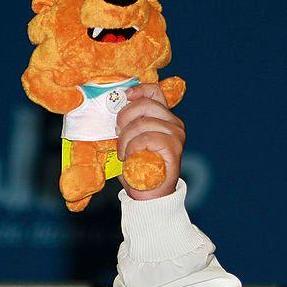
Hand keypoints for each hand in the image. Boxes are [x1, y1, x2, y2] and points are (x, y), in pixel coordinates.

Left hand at [116, 83, 185, 199]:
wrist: (148, 195)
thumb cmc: (136, 168)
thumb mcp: (127, 141)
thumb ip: (125, 125)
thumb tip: (110, 110)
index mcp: (163, 118)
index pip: (154, 93)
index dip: (138, 90)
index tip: (124, 97)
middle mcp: (173, 124)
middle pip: (146, 105)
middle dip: (124, 119)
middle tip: (117, 135)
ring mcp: (176, 135)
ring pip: (143, 123)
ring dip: (125, 140)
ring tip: (124, 153)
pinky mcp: (174, 148)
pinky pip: (147, 138)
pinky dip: (133, 148)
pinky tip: (130, 158)